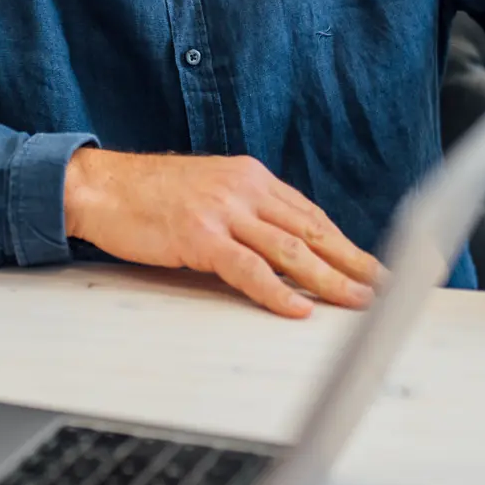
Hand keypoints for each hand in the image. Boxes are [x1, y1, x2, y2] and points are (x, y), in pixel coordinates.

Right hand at [63, 149, 381, 317]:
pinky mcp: (198, 236)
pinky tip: (299, 308)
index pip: (309, 214)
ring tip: (358, 301)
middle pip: (311, 231)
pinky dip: (277, 291)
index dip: (344, 243)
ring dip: (330, 279)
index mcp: (250, 176)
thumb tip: (279, 246)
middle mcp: (244, 189)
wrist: (99, 186)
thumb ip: (244, 211)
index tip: (371, 264)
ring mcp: (222, 211)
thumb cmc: (148, 194)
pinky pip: (248, 268)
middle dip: (352, 262)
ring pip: (290, 250)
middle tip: (386, 286)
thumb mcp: (207, 190)